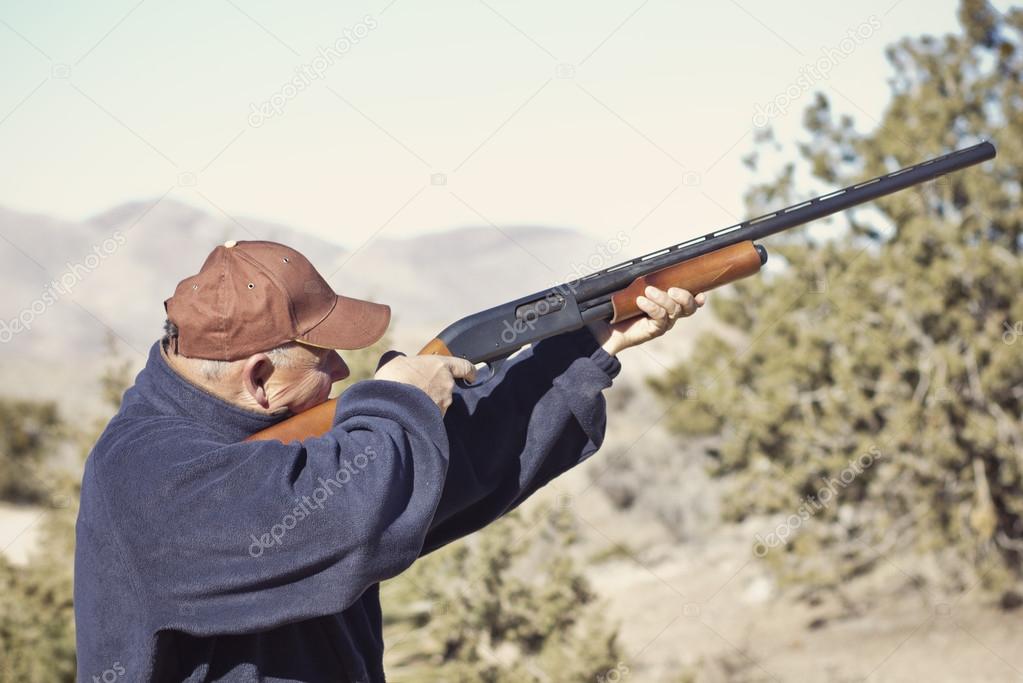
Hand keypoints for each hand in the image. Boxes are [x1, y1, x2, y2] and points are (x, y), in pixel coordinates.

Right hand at [374, 351, 476, 414]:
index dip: (469, 371)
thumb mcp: (396, 361)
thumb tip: (399, 361)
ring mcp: (443, 403)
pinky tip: (411, 414)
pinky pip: (433, 416)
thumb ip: (404, 360)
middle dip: (435, 388)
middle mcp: (447, 385)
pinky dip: (424, 415)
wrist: (391, 405)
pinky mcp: (437, 419)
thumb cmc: (394, 379)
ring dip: (429, 402)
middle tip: (418, 389)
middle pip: (447, 387)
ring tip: (410, 403)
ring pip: (439, 402)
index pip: (464, 366)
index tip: (471, 375)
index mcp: (441, 366)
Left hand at [586, 286, 704, 355]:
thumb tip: (644, 264)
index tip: (701, 292)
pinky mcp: (654, 330)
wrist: (605, 328)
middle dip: (685, 296)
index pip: (690, 300)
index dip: (697, 297)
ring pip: (674, 310)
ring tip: (648, 291)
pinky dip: (652, 307)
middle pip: (688, 307)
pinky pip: (660, 318)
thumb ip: (642, 279)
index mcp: (669, 303)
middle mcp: (670, 314)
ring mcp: (663, 323)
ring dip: (663, 299)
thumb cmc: (618, 306)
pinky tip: (641, 301)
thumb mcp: (631, 289)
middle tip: (672, 289)